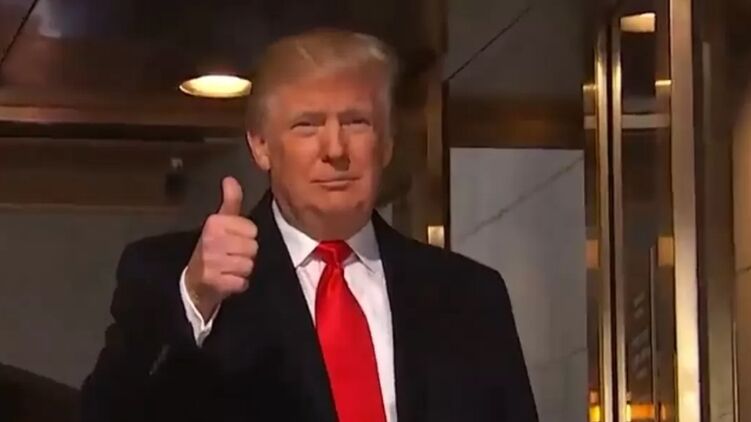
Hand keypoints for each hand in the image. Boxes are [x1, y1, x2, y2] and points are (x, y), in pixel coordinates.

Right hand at [185, 176, 257, 318]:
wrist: (194, 283)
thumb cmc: (211, 249)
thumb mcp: (219, 223)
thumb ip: (230, 201)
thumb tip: (230, 179)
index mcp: (213, 223)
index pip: (252, 230)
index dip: (246, 237)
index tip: (232, 240)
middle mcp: (211, 240)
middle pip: (252, 248)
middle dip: (246, 254)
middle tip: (230, 256)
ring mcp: (212, 262)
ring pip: (249, 265)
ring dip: (242, 270)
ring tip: (229, 268)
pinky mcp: (215, 282)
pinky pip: (242, 282)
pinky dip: (239, 284)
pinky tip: (227, 280)